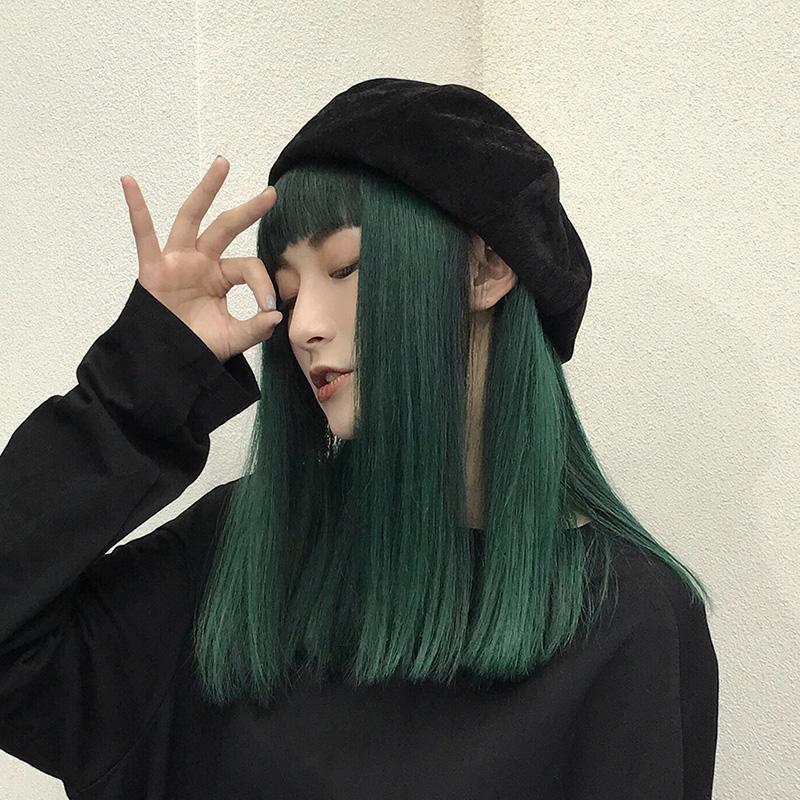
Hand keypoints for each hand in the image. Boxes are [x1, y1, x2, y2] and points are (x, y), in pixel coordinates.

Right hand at [120, 155, 282, 362]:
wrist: (167, 362)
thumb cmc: (197, 346)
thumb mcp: (233, 338)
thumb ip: (255, 328)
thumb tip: (276, 315)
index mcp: (221, 276)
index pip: (249, 267)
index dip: (263, 284)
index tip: (269, 307)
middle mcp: (201, 262)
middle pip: (226, 227)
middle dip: (248, 210)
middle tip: (271, 193)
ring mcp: (177, 261)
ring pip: (191, 218)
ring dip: (206, 190)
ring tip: (222, 164)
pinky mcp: (153, 270)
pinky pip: (143, 236)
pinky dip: (136, 209)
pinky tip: (129, 181)